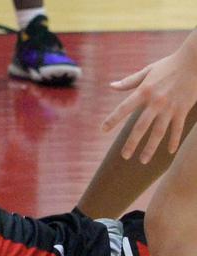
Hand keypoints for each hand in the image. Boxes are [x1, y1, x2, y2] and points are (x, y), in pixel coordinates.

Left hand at [102, 41, 196, 162]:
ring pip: (158, 132)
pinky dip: (174, 140)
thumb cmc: (169, 65)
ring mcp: (170, 107)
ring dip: (150, 148)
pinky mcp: (183, 109)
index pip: (123, 108)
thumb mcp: (148, 70)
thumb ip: (129, 81)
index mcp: (143, 91)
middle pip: (140, 127)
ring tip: (143, 160)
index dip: (112, 119)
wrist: (195, 60)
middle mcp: (155, 101)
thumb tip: (111, 86)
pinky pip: (177, 128)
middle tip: (125, 156)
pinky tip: (170, 151)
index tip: (102, 130)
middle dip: (132, 143)